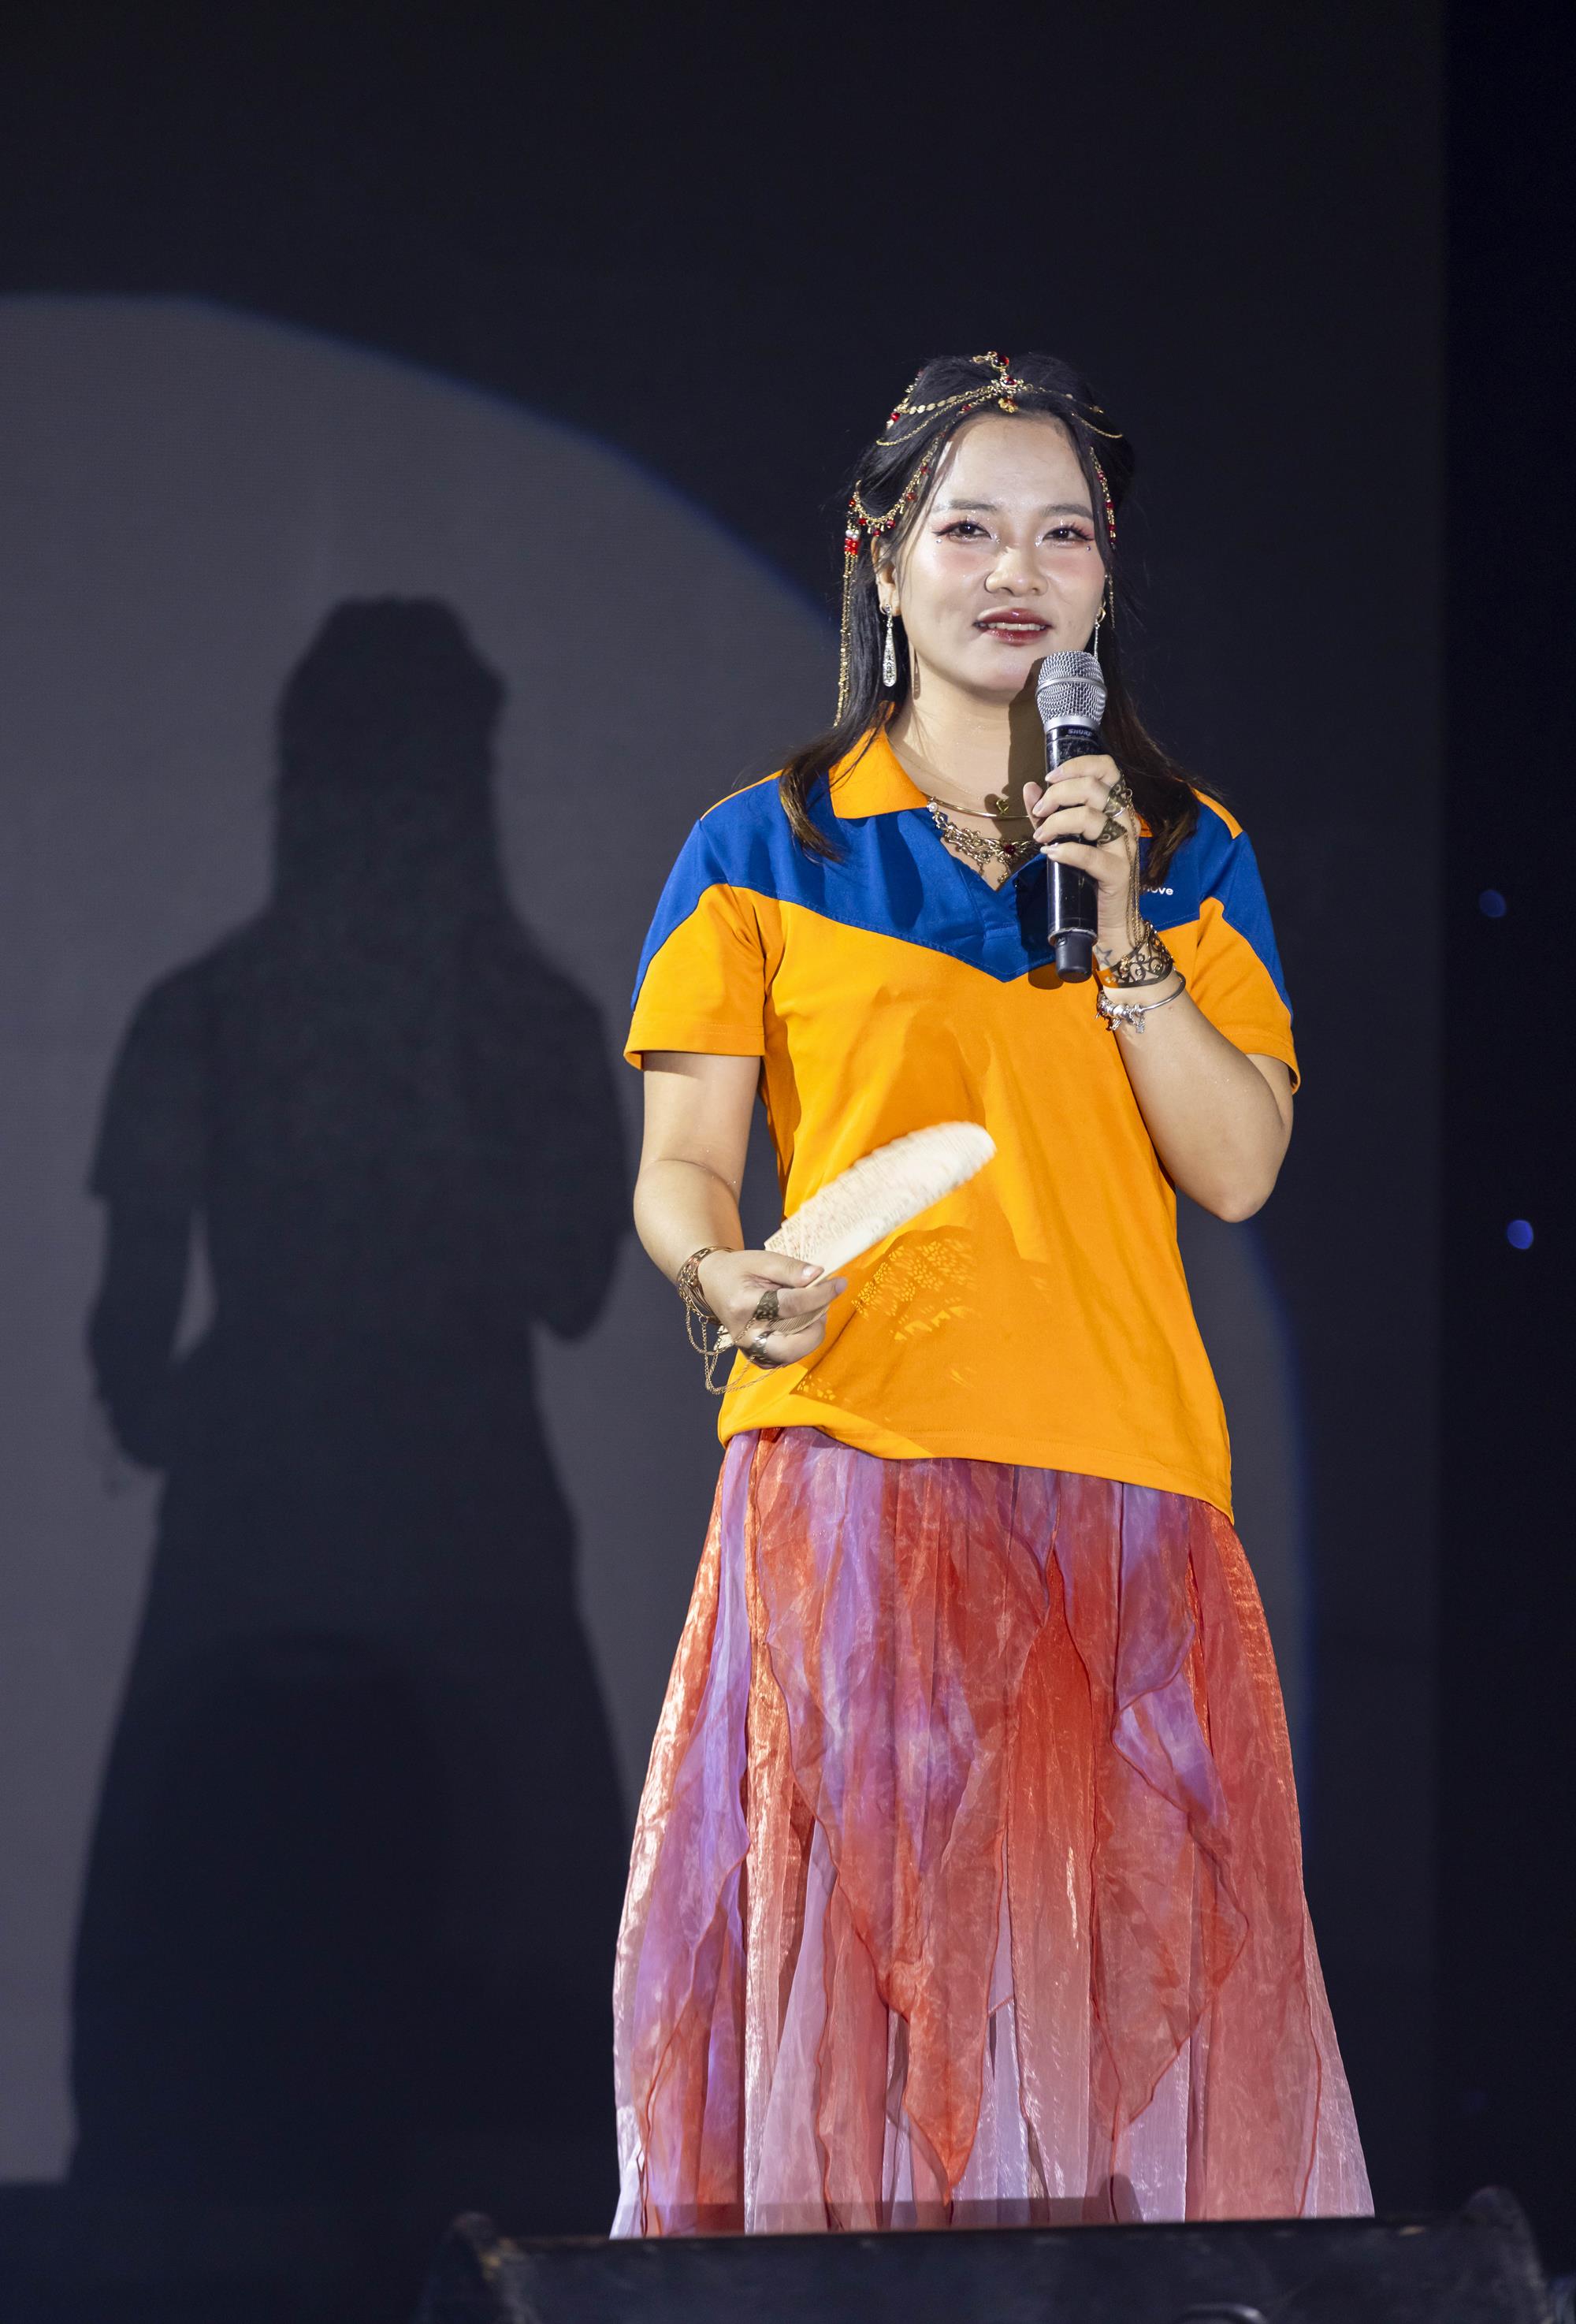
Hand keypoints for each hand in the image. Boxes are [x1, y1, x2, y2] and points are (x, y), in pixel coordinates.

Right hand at [696, 1249, 847, 1367]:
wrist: (714, 1284)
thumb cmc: (738, 1270)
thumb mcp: (762, 1260)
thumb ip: (790, 1268)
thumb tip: (819, 1276)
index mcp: (744, 1305)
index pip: (791, 1306)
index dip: (820, 1295)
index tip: (839, 1284)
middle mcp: (745, 1334)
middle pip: (790, 1347)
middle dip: (816, 1330)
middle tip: (824, 1309)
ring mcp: (749, 1349)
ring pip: (790, 1356)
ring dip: (811, 1336)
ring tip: (814, 1311)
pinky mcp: (755, 1355)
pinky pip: (785, 1357)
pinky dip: (801, 1343)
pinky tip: (803, 1323)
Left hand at [1022, 753, 1140, 959]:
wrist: (1108, 921)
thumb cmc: (1087, 877)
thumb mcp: (1065, 838)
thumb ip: (1048, 813)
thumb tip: (1030, 786)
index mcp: (1116, 807)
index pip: (1107, 768)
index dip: (1076, 766)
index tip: (1049, 778)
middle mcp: (1125, 821)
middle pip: (1093, 788)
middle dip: (1057, 795)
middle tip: (1039, 813)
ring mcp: (1124, 847)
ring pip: (1091, 817)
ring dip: (1056, 824)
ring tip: (1041, 838)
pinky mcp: (1118, 872)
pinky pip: (1090, 855)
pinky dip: (1065, 852)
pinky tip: (1050, 855)